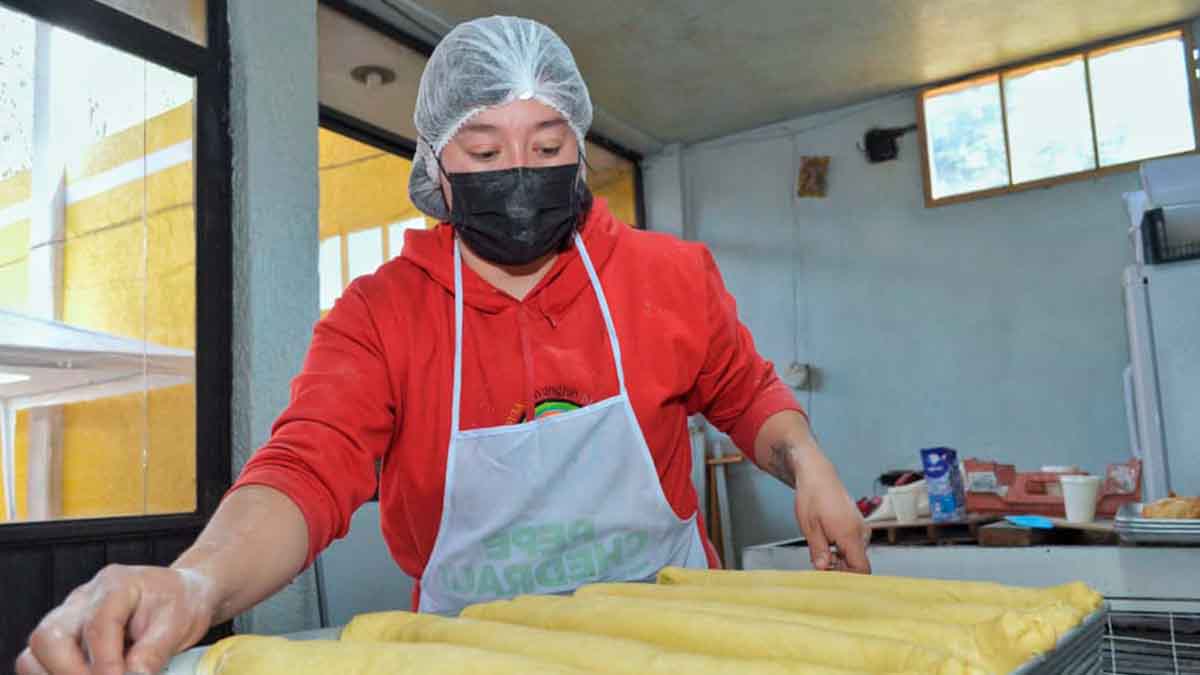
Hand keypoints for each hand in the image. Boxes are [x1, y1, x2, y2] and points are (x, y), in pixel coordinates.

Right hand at [16, 565, 215, 674]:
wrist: (182, 594)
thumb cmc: (180, 603)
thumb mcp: (179, 624)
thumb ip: (153, 652)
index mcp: (117, 585)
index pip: (98, 628)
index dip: (106, 664)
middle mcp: (83, 598)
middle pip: (49, 637)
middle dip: (71, 672)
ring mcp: (68, 615)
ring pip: (35, 652)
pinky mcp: (64, 634)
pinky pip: (39, 661)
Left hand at [793, 458, 870, 573]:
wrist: (817, 475)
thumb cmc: (812, 497)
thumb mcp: (810, 527)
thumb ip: (819, 551)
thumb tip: (822, 569)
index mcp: (851, 534)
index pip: (861, 568)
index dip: (848, 579)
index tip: (830, 579)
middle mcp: (861, 532)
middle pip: (858, 564)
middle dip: (839, 570)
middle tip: (819, 567)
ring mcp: (861, 528)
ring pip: (855, 555)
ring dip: (839, 560)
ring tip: (820, 553)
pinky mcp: (857, 525)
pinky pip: (853, 545)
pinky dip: (841, 550)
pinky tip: (826, 545)